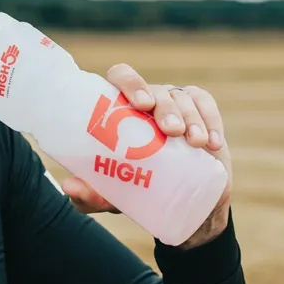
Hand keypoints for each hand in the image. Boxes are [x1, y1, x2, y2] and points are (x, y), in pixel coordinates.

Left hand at [62, 63, 232, 248]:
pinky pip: (206, 106)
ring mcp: (176, 104)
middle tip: (171, 131)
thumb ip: (90, 194)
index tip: (140, 104)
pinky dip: (211, 121)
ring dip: (191, 118)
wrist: (180, 206)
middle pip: (156, 90)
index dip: (130, 82)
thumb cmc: (138, 190)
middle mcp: (148, 100)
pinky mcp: (202, 114)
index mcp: (121, 108)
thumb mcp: (114, 196)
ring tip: (195, 142)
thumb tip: (69, 187)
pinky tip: (213, 144)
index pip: (121, 77)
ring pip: (184, 98)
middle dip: (166, 107)